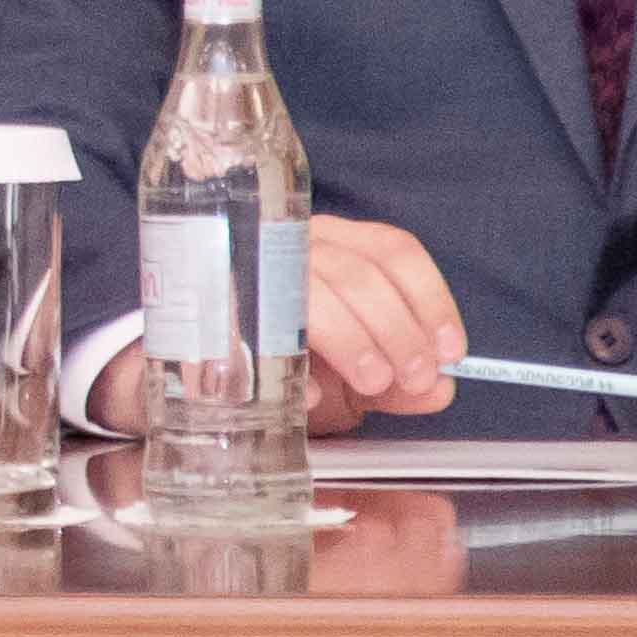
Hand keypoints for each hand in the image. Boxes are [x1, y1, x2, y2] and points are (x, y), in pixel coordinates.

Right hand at [91, 212, 459, 433]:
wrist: (185, 365)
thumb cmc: (279, 355)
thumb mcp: (349, 368)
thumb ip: (397, 379)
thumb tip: (441, 389)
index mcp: (332, 245)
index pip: (392, 249)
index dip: (429, 298)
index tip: (450, 349)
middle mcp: (290, 244)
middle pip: (358, 272)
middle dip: (398, 329)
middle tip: (416, 378)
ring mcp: (247, 269)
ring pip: (315, 290)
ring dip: (357, 339)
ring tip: (375, 384)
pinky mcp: (210, 306)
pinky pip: (258, 326)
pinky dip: (295, 362)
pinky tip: (315, 393)